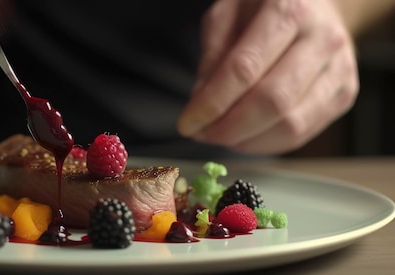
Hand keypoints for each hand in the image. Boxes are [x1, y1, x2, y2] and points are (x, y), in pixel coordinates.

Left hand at [177, 0, 358, 154]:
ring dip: (247, 141)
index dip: (211, 104)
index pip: (244, 69)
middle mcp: (321, 38)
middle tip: (202, 134)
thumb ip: (212, 56)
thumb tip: (200, 106)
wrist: (317, 4)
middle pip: (271, 101)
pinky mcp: (345, 93)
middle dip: (229, 128)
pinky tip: (245, 136)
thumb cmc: (262, 9)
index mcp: (287, 9)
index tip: (187, 124)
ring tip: (221, 135)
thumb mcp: (226, 15)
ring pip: (290, 124)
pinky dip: (267, 144)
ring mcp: (339, 68)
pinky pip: (302, 133)